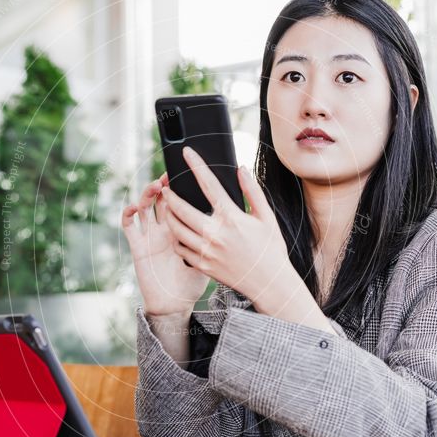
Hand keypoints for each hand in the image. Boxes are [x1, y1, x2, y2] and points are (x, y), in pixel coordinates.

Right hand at [121, 172, 209, 316]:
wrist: (173, 305)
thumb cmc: (192, 284)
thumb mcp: (209, 259)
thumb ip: (216, 240)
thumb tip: (232, 220)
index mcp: (182, 230)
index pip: (182, 201)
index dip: (182, 186)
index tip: (188, 171)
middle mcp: (165, 229)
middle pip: (163, 200)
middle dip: (165, 185)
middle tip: (171, 173)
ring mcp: (150, 236)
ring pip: (145, 207)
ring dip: (148, 194)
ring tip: (156, 186)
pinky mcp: (138, 246)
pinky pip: (129, 227)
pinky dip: (128, 214)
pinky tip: (134, 207)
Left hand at [161, 146, 294, 305]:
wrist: (269, 283)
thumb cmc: (271, 249)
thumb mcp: (267, 217)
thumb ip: (253, 191)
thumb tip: (241, 169)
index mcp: (232, 218)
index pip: (209, 185)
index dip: (196, 165)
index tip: (186, 153)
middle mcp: (215, 234)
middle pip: (182, 208)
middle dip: (170, 195)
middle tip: (166, 188)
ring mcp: (206, 251)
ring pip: (176, 229)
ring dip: (169, 216)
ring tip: (168, 209)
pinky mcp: (202, 265)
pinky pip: (181, 249)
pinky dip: (177, 238)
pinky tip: (179, 232)